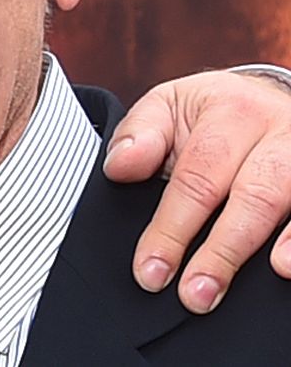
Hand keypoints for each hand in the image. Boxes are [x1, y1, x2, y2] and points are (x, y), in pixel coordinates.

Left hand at [103, 67, 290, 313]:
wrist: (270, 97)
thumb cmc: (213, 113)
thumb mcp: (168, 108)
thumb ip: (140, 135)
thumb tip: (120, 167)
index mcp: (229, 112)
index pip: (196, 178)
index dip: (171, 229)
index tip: (150, 271)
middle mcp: (278, 132)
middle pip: (252, 197)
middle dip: (221, 252)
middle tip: (195, 295)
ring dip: (281, 246)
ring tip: (262, 280)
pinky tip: (289, 266)